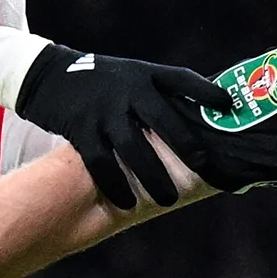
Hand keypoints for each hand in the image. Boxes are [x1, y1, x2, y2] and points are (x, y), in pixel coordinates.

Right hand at [15, 45, 231, 209]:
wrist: (48, 75)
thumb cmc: (104, 83)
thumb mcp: (133, 77)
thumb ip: (165, 93)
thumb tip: (211, 112)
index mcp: (144, 77)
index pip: (181, 79)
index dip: (205, 92)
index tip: (228, 108)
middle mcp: (126, 90)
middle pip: (162, 120)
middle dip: (185, 145)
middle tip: (204, 170)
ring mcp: (102, 109)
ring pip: (132, 147)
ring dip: (151, 176)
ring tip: (168, 200)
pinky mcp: (80, 128)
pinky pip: (100, 162)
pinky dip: (115, 184)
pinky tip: (128, 202)